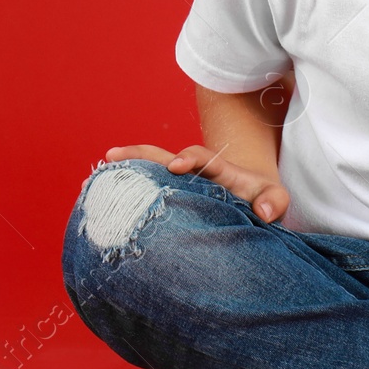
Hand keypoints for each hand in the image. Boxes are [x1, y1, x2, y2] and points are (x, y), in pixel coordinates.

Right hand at [103, 143, 289, 222]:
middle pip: (163, 157)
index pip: (202, 157)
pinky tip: (96, 193)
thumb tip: (263, 212)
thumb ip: (274, 201)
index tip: (178, 166)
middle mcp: (193, 173)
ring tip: (94, 174)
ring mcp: (178, 185)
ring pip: (148, 170)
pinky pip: (144, 190)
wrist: (253, 201)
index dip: (190, 158)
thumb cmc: (262, 201)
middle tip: (114, 158)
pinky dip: (122, 189)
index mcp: (218, 170)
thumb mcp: (274, 198)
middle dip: (141, 156)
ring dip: (124, 168)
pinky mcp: (170, 198)